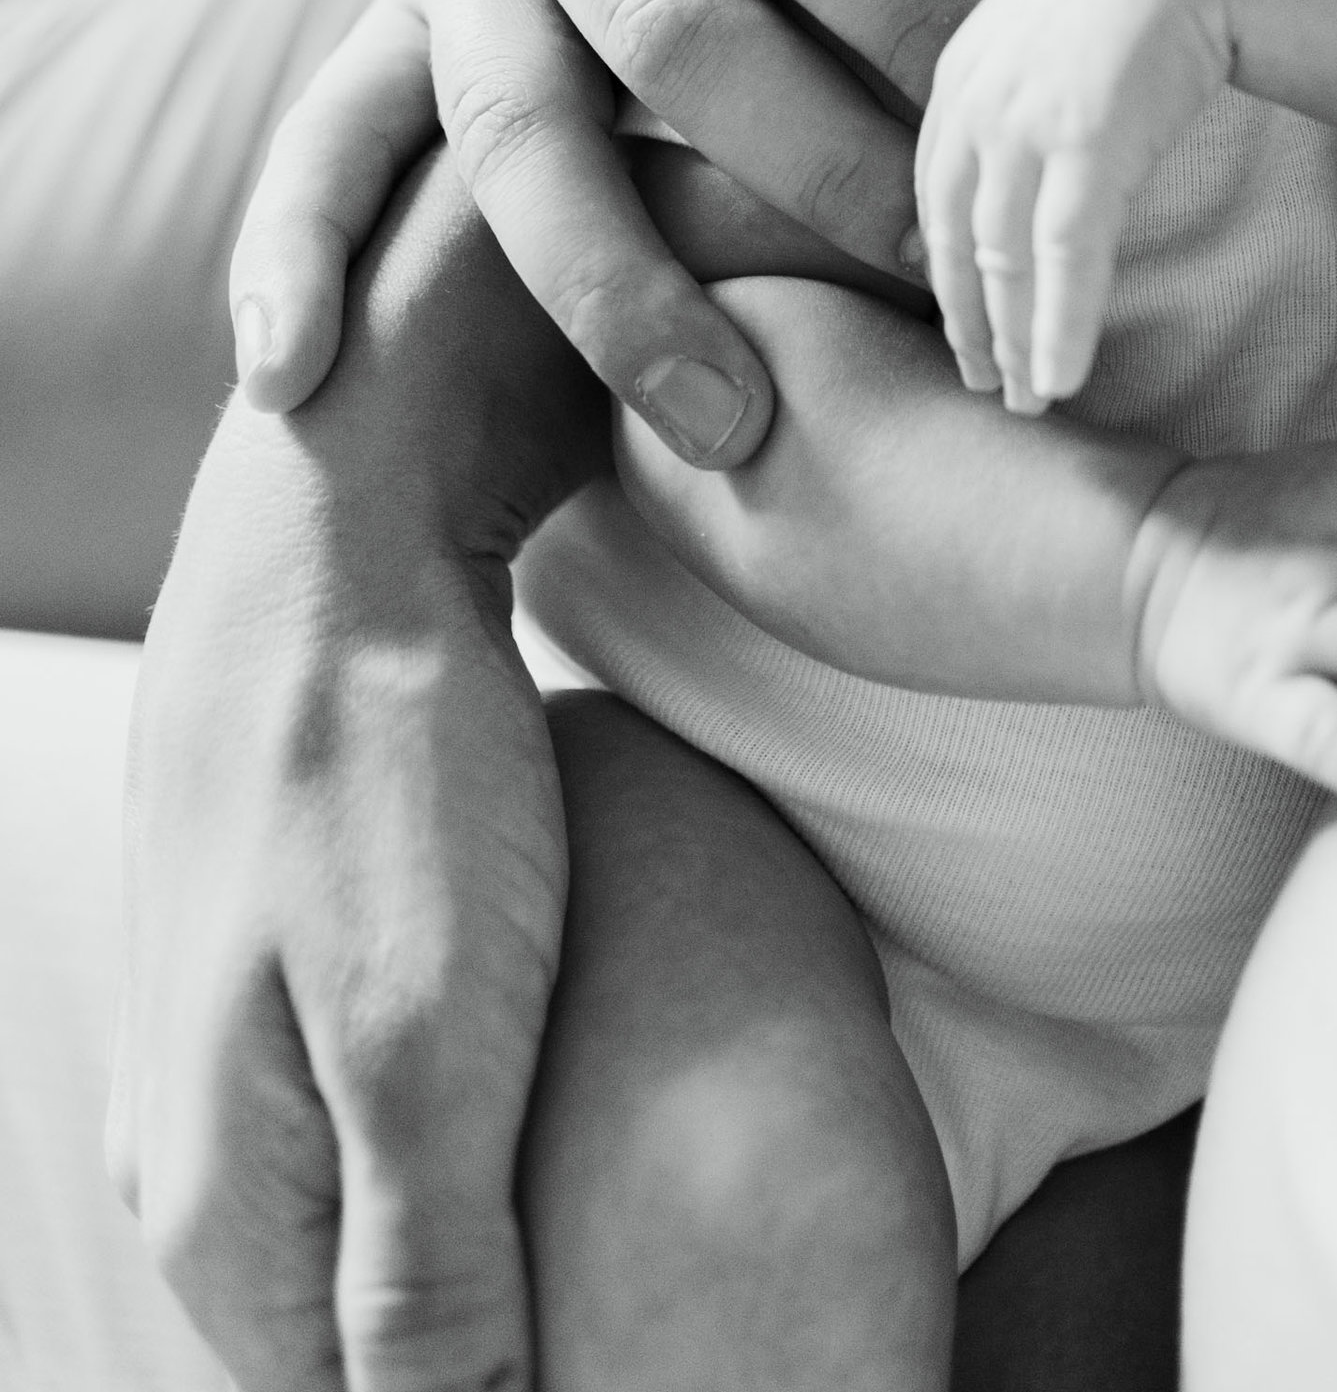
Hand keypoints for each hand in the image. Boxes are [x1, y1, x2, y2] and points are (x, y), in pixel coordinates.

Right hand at [111, 278, 570, 1387]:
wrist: (339, 526)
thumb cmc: (393, 766)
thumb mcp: (428, 1038)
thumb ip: (422, 1275)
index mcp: (218, 1209)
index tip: (629, 1375)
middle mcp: (196, 1158)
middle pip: (343, 1345)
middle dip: (480, 1358)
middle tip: (642, 1337)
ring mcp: (231, 1059)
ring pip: (358, 1236)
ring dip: (473, 1268)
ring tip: (615, 1272)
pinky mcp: (289, 969)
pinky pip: (372, 1129)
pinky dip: (460, 1162)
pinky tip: (553, 1137)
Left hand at [914, 0, 1231, 413]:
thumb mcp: (1045, 40)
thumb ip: (1010, 103)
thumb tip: (1008, 178)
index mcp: (958, 79)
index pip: (935, 202)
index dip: (946, 277)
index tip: (965, 333)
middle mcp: (974, 102)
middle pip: (956, 242)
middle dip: (970, 325)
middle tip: (988, 389)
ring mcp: (1025, 121)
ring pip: (1003, 262)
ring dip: (1015, 342)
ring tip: (1032, 400)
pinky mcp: (1086, 139)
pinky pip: (1062, 256)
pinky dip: (1060, 325)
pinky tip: (1064, 378)